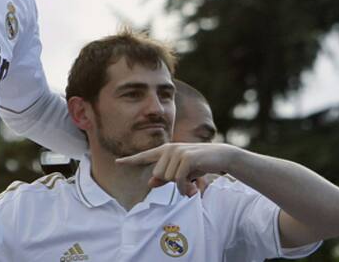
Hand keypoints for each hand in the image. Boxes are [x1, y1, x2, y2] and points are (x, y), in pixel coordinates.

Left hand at [115, 143, 239, 196]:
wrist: (221, 157)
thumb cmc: (199, 165)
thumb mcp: (181, 172)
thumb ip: (165, 177)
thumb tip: (150, 183)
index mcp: (165, 150)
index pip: (144, 156)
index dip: (130, 160)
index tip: (117, 162)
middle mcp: (168, 149)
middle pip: (158, 174)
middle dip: (171, 182)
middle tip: (186, 179)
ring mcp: (177, 152)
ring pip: (168, 178)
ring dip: (181, 185)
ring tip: (192, 180)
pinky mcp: (186, 158)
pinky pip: (178, 179)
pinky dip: (185, 187)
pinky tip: (192, 189)